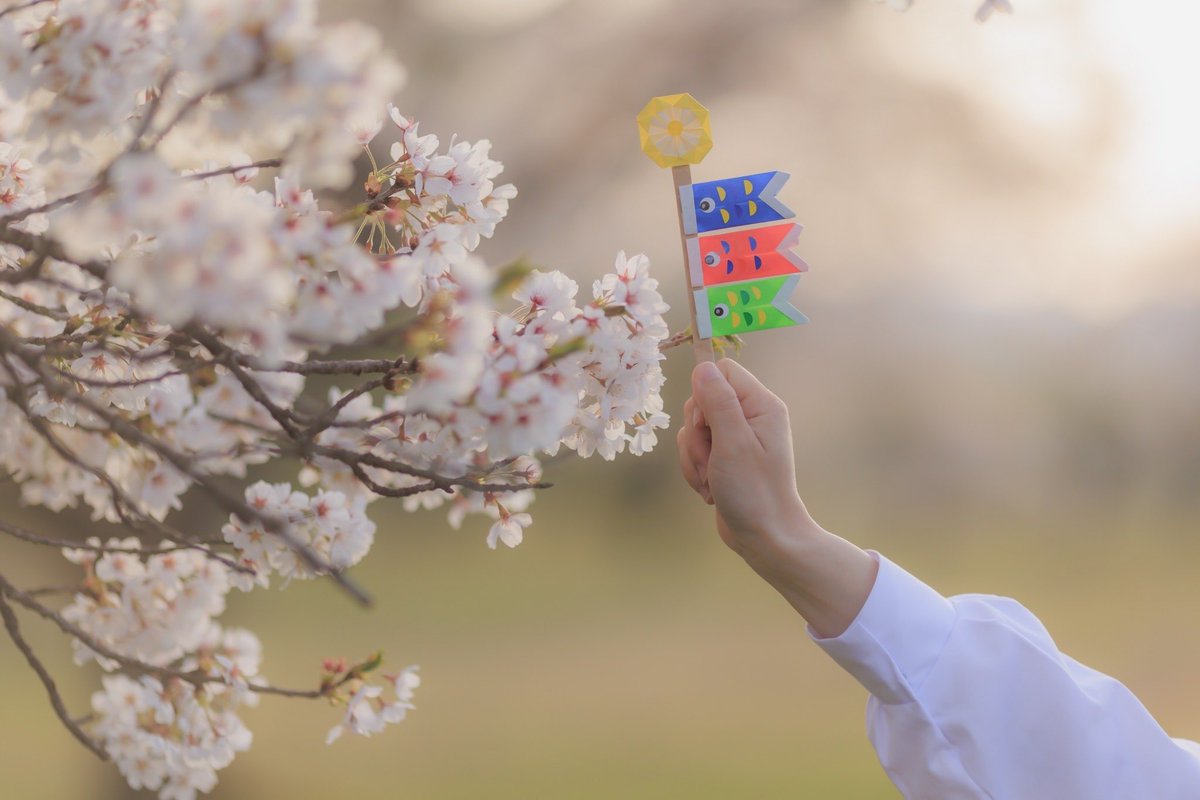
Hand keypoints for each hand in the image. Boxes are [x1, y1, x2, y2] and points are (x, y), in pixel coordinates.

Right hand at [677, 359, 877, 637]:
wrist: (765, 537)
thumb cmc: (754, 491)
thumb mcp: (733, 443)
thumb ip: (717, 402)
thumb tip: (702, 366)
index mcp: (761, 405)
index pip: (721, 372)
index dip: (703, 395)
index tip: (705, 424)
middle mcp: (750, 417)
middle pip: (701, 401)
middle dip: (695, 435)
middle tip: (711, 461)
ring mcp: (737, 438)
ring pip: (694, 429)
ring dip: (693, 458)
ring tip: (711, 481)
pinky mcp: (724, 458)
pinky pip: (695, 451)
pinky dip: (696, 471)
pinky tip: (710, 491)